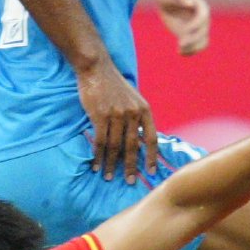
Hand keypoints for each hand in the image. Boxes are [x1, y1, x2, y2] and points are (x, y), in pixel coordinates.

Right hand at [77, 65, 157, 182]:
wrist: (96, 68)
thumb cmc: (113, 85)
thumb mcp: (133, 98)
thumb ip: (137, 117)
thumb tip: (138, 140)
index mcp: (144, 110)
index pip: (152, 138)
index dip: (152, 157)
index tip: (152, 172)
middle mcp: (133, 114)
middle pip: (133, 146)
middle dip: (131, 166)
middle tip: (129, 181)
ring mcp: (116, 115)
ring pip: (115, 147)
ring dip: (111, 164)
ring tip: (108, 177)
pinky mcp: (100, 116)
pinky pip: (100, 141)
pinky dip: (98, 156)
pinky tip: (96, 166)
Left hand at [150, 0, 210, 55]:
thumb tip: (190, 3)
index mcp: (202, 8)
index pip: (202, 18)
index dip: (195, 26)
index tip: (184, 31)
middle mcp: (203, 20)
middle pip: (203, 33)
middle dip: (193, 39)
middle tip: (179, 44)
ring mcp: (197, 29)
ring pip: (202, 43)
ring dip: (193, 48)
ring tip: (180, 50)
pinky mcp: (190, 35)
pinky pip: (195, 47)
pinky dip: (189, 52)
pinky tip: (180, 52)